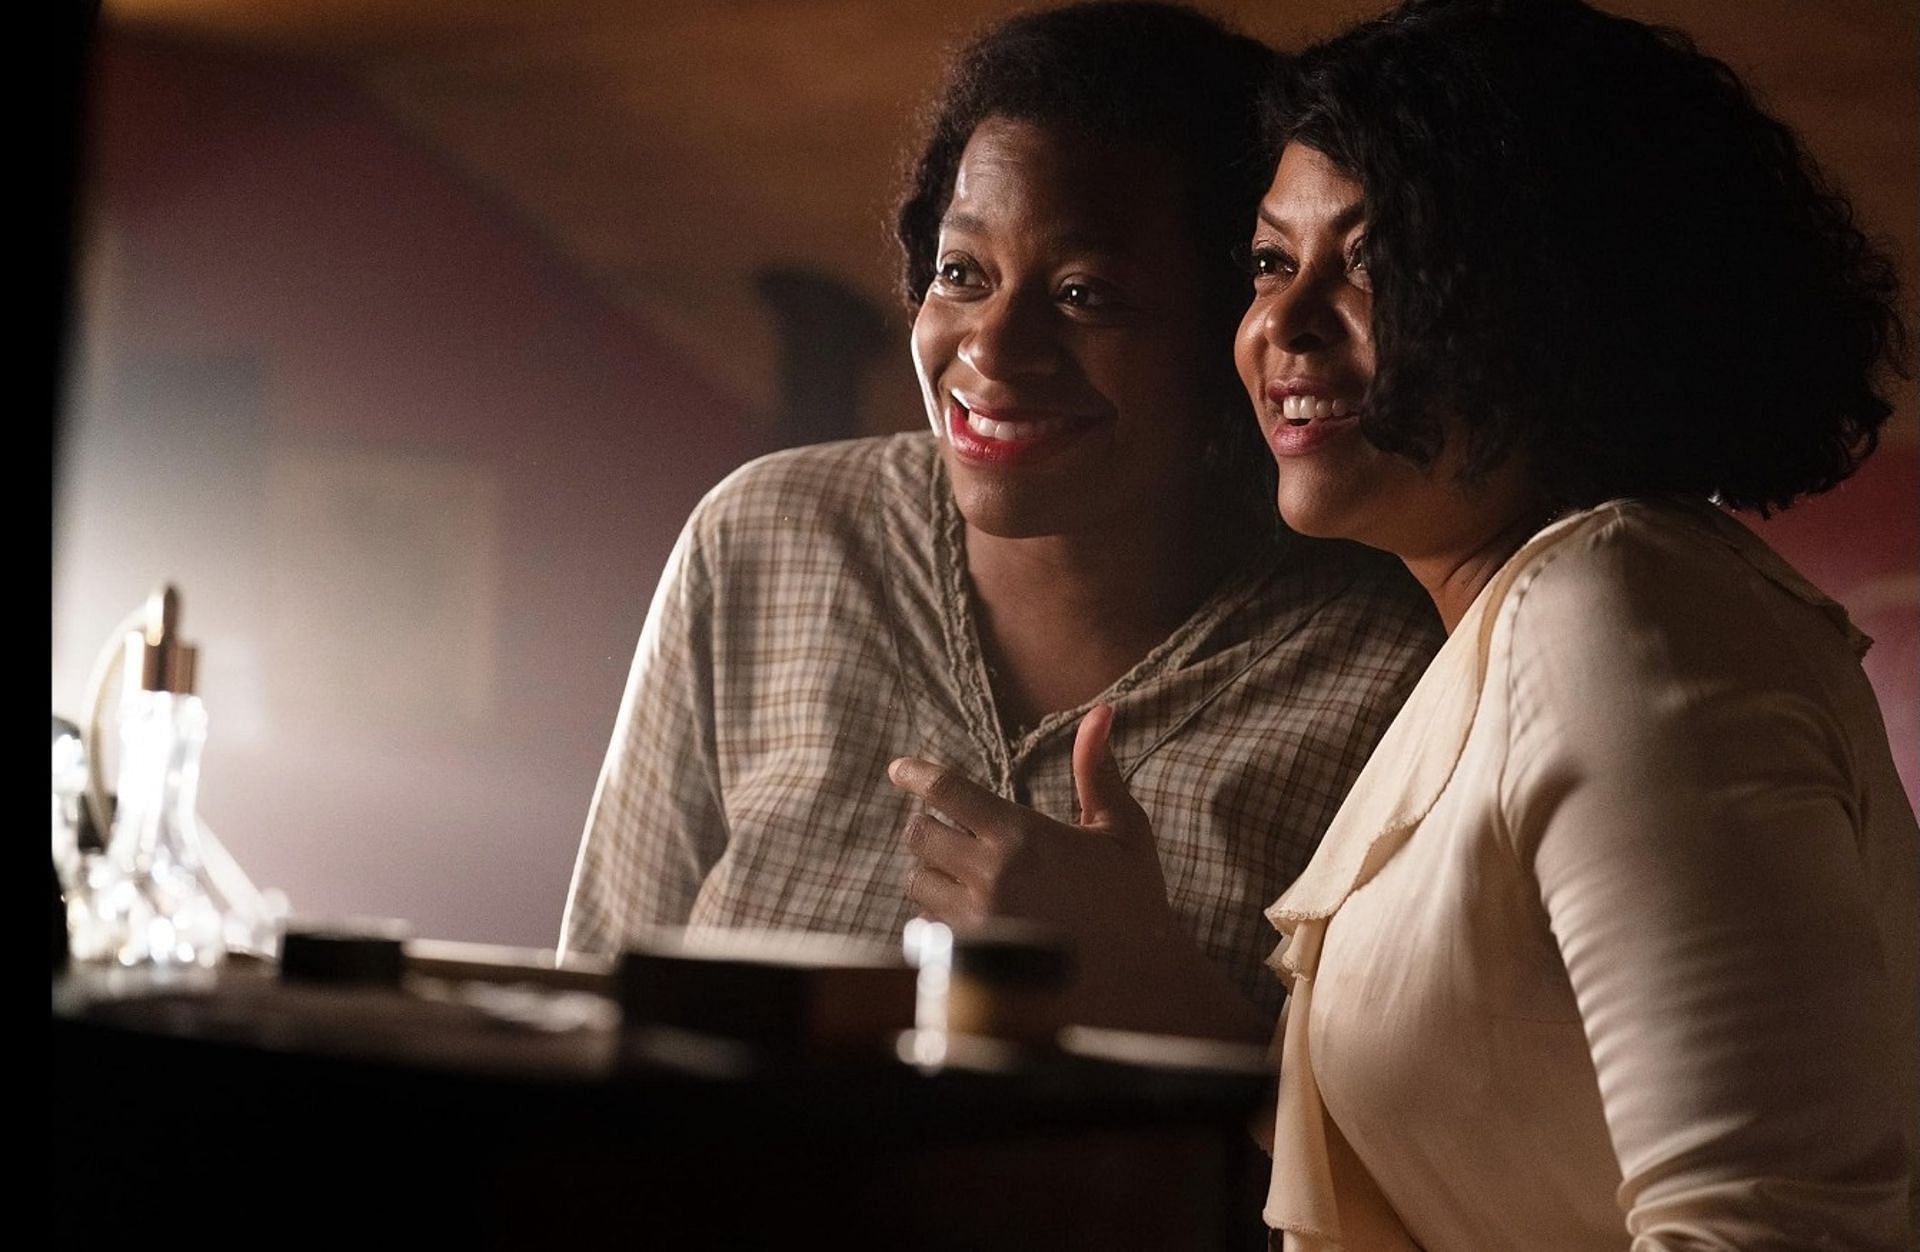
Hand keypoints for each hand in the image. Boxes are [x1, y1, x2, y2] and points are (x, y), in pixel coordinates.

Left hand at [886, 704, 1176, 951]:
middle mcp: (991, 874)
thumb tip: (1100, 712)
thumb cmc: (1133, 900)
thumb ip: (1096, 771)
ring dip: (930, 871)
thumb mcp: (1122, 830)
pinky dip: (935, 914)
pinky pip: (926, 926)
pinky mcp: (970, 959)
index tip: (900, 768)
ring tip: (960, 872)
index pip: (947, 791)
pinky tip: (964, 913)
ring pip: (917, 881)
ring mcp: (976, 920)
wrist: (1140, 982)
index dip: (916, 773)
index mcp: (1022, 835)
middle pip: (920, 834)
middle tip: (946, 827)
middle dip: (927, 824)